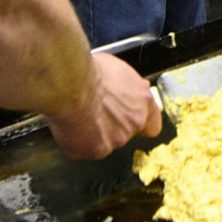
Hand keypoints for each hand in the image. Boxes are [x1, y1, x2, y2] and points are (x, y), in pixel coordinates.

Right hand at [44, 53, 161, 158]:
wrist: (71, 86)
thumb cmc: (92, 72)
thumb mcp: (117, 70)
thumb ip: (128, 87)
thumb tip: (129, 89)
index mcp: (143, 102)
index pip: (153, 125)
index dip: (141, 123)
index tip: (131, 118)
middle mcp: (133, 124)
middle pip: (125, 131)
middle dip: (112, 124)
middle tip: (95, 111)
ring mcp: (115, 141)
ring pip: (105, 141)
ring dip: (94, 133)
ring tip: (78, 116)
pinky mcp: (95, 151)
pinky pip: (84, 148)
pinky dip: (76, 140)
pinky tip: (69, 125)